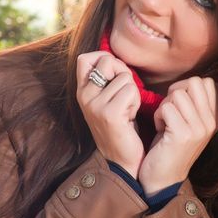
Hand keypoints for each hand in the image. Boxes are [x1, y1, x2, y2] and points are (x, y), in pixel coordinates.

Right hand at [76, 51, 143, 177]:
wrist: (120, 159)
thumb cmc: (119, 125)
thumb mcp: (105, 99)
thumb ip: (105, 79)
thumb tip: (113, 59)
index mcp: (81, 91)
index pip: (84, 58)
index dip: (103, 58)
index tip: (113, 74)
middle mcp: (84, 96)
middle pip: (107, 61)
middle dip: (123, 73)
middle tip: (125, 94)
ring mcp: (95, 105)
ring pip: (124, 77)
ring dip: (133, 92)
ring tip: (127, 109)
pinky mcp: (109, 113)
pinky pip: (131, 91)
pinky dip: (136, 102)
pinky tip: (130, 116)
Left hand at [138, 76, 217, 195]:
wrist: (162, 179)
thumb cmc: (169, 145)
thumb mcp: (188, 122)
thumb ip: (193, 103)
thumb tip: (189, 81)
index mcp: (215, 118)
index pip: (206, 82)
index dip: (185, 87)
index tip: (178, 106)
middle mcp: (212, 122)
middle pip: (193, 82)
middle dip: (175, 92)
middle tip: (169, 112)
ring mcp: (199, 129)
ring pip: (177, 94)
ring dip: (164, 106)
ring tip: (165, 123)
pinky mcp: (184, 134)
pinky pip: (166, 107)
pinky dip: (157, 116)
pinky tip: (161, 131)